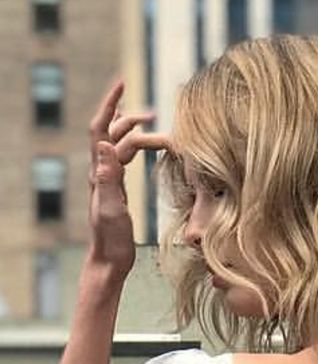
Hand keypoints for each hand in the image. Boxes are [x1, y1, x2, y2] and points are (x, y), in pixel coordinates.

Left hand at [87, 78, 171, 279]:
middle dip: (130, 117)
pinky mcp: (116, 189)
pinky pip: (125, 159)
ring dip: (135, 131)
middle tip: (153, 114)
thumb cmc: (111, 239)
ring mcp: (108, 180)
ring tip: (153, 124)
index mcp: (99, 172)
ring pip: (120, 145)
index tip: (121, 83)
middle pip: (113, 133)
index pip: (101, 129)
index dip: (110, 104)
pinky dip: (135, 146)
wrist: (110, 261)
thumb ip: (107, 177)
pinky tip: (145, 147)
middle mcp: (101, 172)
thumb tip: (104, 143)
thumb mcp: (110, 207)